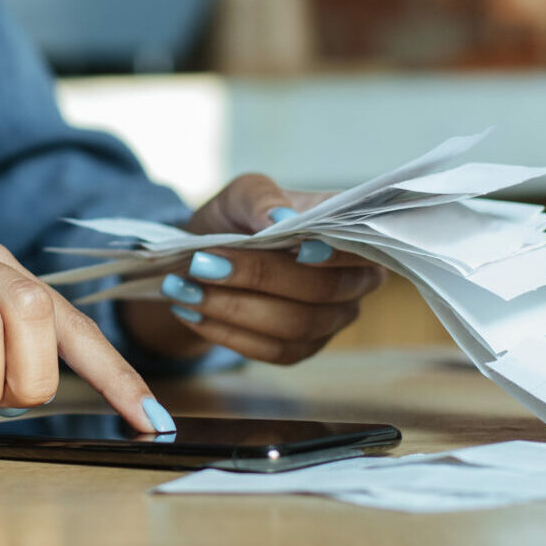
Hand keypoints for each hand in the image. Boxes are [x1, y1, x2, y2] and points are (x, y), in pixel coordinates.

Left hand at [121, 174, 384, 364]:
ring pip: (296, 325)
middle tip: (202, 263)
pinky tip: (190, 313)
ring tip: (184, 290)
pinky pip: (274, 351)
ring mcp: (331, 319)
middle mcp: (354, 280)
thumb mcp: (240, 194)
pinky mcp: (301, 349)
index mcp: (349, 233)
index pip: (361, 248)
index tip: (297, 250)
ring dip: (234, 309)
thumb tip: (280, 219)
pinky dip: (227, 333)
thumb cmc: (237, 220)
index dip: (336, 255)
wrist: (208, 261)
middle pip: (322, 290)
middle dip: (259, 277)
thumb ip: (261, 198)